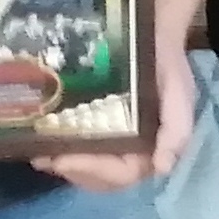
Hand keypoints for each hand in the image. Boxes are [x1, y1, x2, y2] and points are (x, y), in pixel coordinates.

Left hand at [38, 18, 196, 189]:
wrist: (154, 40)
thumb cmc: (167, 66)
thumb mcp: (179, 92)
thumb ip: (176, 130)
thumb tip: (162, 168)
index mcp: (154, 149)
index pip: (124, 173)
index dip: (94, 170)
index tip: (64, 160)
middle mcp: (135, 153)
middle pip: (103, 179)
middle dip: (74, 170)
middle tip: (45, 158)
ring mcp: (117, 145)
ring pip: (89, 171)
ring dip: (65, 166)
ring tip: (39, 155)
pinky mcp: (101, 134)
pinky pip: (82, 153)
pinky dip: (63, 152)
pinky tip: (42, 144)